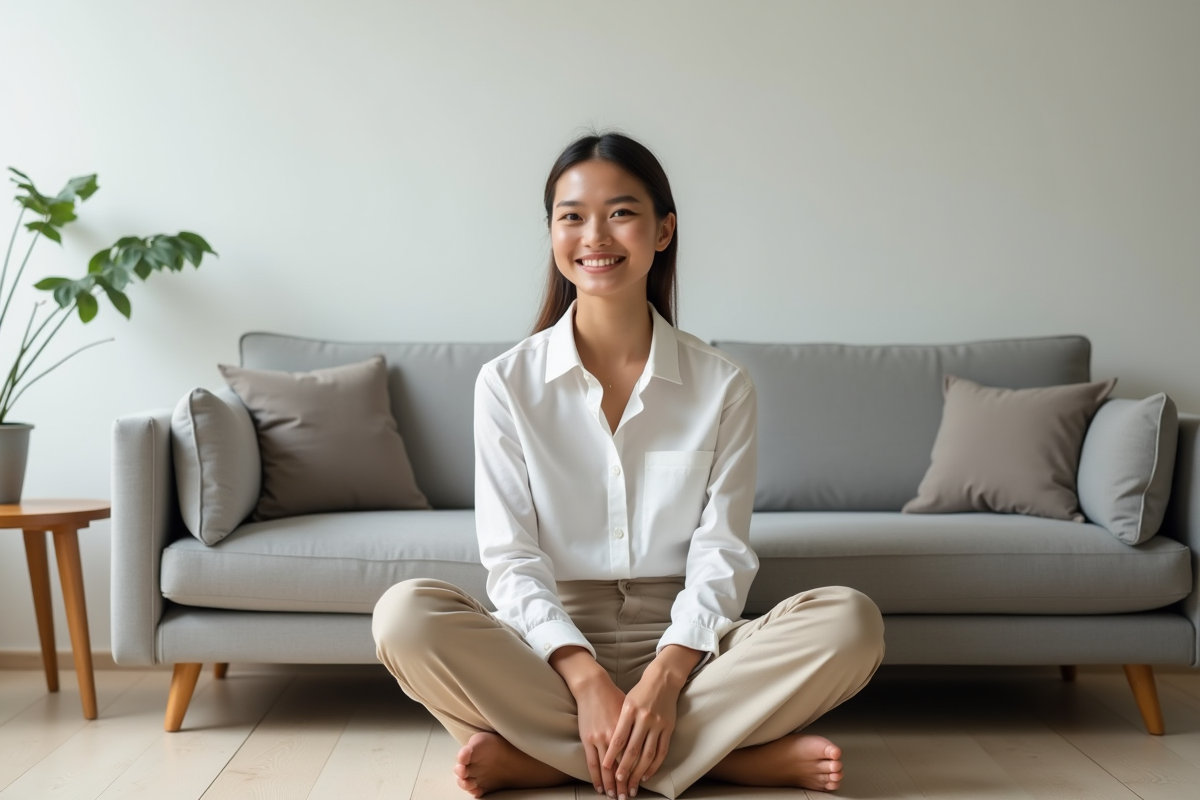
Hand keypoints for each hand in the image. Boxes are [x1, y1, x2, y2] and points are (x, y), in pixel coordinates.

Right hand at [550, 646, 625, 795]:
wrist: (593, 686)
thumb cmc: (615, 696)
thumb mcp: (632, 712)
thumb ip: (638, 729)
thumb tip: (645, 744)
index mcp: (633, 728)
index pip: (637, 757)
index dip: (637, 773)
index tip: (639, 786)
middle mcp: (618, 735)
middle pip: (624, 765)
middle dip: (625, 783)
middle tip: (627, 797)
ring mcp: (601, 738)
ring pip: (608, 768)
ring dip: (611, 784)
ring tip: (613, 796)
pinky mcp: (588, 738)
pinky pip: (592, 762)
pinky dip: (596, 777)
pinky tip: (599, 786)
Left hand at [603, 645, 702, 796]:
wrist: (663, 679)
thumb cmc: (639, 692)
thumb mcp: (626, 702)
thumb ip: (620, 722)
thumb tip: (612, 747)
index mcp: (629, 710)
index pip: (619, 738)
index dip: (612, 755)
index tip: (606, 769)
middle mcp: (644, 718)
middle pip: (633, 749)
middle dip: (625, 768)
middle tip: (618, 783)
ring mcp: (658, 724)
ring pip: (647, 753)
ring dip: (639, 771)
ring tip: (632, 784)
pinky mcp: (668, 728)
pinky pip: (661, 751)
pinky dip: (654, 765)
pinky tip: (647, 774)